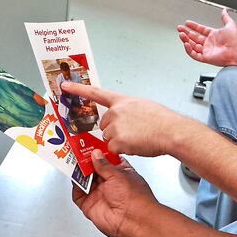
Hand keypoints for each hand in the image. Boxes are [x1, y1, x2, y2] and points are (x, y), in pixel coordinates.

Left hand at [60, 82, 185, 155]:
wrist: (171, 131)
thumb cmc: (164, 120)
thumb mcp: (144, 106)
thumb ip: (129, 110)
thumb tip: (125, 120)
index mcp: (122, 101)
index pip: (96, 93)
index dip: (78, 89)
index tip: (64, 86)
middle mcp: (115, 112)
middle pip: (104, 125)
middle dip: (115, 131)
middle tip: (133, 132)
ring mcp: (114, 127)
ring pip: (109, 138)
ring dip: (120, 141)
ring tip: (139, 138)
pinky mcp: (116, 141)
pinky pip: (114, 149)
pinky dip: (124, 150)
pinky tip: (137, 145)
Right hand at [73, 150, 157, 236]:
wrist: (133, 220)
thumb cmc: (135, 198)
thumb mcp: (118, 174)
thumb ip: (104, 164)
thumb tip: (96, 154)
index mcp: (121, 173)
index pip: (107, 160)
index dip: (99, 152)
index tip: (89, 144)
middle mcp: (110, 183)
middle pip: (93, 169)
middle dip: (85, 160)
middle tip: (77, 150)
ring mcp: (99, 194)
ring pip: (84, 180)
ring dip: (79, 171)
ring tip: (73, 160)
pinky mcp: (89, 204)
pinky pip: (78, 193)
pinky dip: (75, 185)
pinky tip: (74, 176)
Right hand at [178, 9, 236, 65]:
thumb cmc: (236, 40)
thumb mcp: (230, 24)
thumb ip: (225, 17)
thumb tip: (224, 10)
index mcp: (214, 36)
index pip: (200, 30)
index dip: (193, 26)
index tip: (187, 23)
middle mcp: (210, 43)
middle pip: (194, 37)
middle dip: (186, 32)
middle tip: (180, 28)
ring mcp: (207, 51)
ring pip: (193, 46)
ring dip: (186, 40)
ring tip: (181, 35)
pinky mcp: (206, 58)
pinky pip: (194, 55)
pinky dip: (189, 50)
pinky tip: (186, 44)